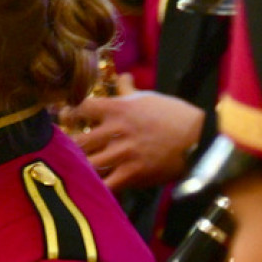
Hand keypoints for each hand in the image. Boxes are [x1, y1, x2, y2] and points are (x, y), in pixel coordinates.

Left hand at [60, 74, 202, 191]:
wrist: (199, 139)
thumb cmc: (173, 115)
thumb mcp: (148, 98)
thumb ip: (128, 89)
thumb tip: (122, 75)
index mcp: (117, 109)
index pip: (81, 108)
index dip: (67, 113)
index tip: (63, 118)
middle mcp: (116, 131)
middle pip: (79, 140)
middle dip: (68, 145)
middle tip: (63, 147)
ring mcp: (123, 154)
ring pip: (89, 163)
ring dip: (80, 165)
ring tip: (74, 166)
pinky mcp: (133, 174)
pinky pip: (107, 184)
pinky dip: (97, 186)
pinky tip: (91, 185)